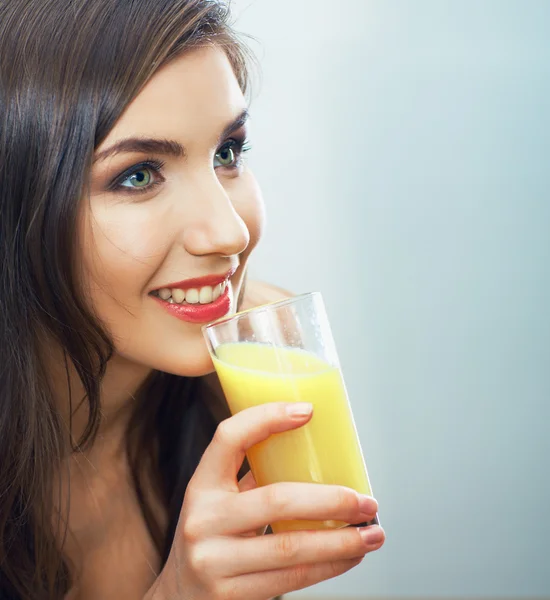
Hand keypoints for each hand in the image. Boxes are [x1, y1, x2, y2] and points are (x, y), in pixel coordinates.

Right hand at [147, 402, 383, 599]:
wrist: (177, 597)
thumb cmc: (211, 537)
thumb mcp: (219, 501)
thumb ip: (253, 476)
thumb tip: (312, 450)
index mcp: (201, 485)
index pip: (228, 437)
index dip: (267, 418)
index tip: (308, 411)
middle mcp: (202, 520)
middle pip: (277, 500)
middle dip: (332, 500)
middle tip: (366, 502)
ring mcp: (213, 561)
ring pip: (291, 548)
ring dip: (342, 541)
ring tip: (372, 534)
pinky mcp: (229, 596)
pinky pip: (291, 579)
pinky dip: (328, 567)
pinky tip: (349, 558)